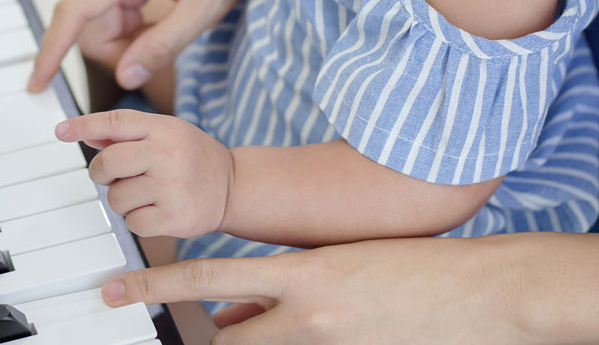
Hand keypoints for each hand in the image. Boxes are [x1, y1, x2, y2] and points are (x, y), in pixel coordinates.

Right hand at [27, 0, 266, 92]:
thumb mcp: (208, 6)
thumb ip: (165, 43)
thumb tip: (126, 76)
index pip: (74, 11)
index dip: (51, 51)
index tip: (36, 84)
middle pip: (90, 23)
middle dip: (118, 50)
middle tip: (163, 52)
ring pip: (105, 18)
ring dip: (133, 37)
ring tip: (178, 25)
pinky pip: (119, 7)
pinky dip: (138, 24)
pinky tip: (171, 15)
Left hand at [56, 109, 233, 237]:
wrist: (234, 187)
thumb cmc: (193, 157)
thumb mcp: (167, 133)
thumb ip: (128, 134)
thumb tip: (87, 135)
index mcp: (164, 129)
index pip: (116, 122)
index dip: (84, 125)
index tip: (61, 131)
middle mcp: (167, 154)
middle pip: (107, 163)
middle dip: (102, 174)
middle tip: (114, 177)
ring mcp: (171, 186)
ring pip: (116, 198)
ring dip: (121, 200)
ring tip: (143, 195)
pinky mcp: (174, 217)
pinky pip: (132, 223)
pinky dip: (137, 221)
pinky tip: (155, 211)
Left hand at [102, 236, 521, 344]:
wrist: (481, 292)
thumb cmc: (409, 265)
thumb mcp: (335, 261)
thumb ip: (282, 284)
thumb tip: (233, 307)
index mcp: (302, 274)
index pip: (207, 277)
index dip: (155, 285)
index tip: (117, 290)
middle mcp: (308, 316)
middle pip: (228, 340)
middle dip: (216, 339)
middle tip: (208, 328)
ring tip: (277, 327)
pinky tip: (318, 334)